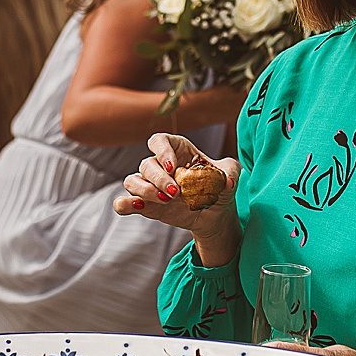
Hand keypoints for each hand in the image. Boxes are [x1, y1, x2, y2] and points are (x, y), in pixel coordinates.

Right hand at [112, 133, 237, 227]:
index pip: (159, 141)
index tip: (173, 166)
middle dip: (159, 178)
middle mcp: (160, 166)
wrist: (215, 214)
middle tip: (176, 192)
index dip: (162, 151)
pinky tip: (134, 206)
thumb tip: (227, 181)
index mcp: (177, 150)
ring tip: (166, 201)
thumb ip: (231, 172)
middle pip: (146, 164)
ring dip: (144, 190)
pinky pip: (124, 202)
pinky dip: (125, 203)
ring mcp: (150, 185)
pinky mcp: (145, 205)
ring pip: (132, 181)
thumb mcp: (230, 174)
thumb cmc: (219, 187)